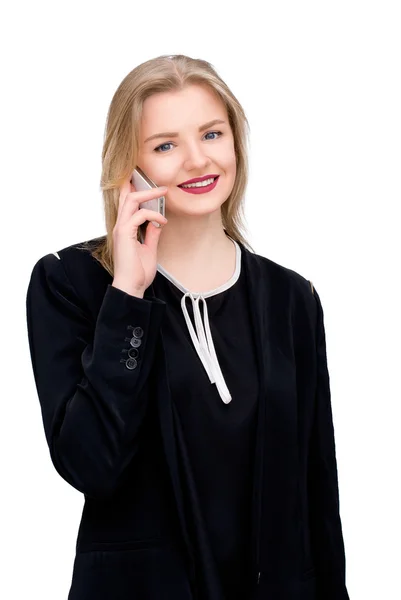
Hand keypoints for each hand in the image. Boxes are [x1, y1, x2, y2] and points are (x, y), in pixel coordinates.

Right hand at [111, 178, 167, 295]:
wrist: (131, 287)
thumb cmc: (138, 273)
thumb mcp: (149, 249)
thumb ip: (152, 235)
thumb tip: (157, 223)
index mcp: (124, 229)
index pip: (126, 204)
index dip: (135, 190)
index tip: (150, 185)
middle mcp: (120, 226)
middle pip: (127, 196)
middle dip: (143, 187)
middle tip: (161, 185)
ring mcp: (120, 229)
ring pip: (131, 200)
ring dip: (148, 194)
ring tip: (163, 192)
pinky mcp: (124, 234)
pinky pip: (139, 215)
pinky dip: (153, 215)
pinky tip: (162, 222)